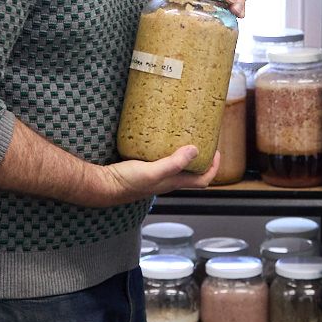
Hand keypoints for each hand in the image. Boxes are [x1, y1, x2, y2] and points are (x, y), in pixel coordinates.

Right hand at [87, 144, 220, 205]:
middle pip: (193, 173)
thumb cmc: (127, 182)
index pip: (203, 180)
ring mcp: (156, 175)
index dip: (214, 168)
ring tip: (186, 136)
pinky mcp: (145, 168)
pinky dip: (168, 150)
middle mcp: (168, 181)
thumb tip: (194, 150)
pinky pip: (162, 159)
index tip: (216, 151)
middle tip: (204, 140)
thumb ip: (173, 163)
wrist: (104, 185)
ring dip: (186, 154)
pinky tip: (161, 138)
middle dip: (202, 159)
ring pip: (178, 166)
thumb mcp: (153, 171)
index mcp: (174, 183)